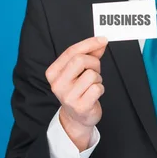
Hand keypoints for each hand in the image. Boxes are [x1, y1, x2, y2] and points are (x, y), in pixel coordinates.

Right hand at [45, 36, 107, 150]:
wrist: (76, 117)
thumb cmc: (78, 90)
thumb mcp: (78, 71)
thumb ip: (89, 54)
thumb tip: (100, 42)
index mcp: (53, 72)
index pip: (71, 52)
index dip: (89, 43)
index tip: (102, 40)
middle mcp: (57, 84)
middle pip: (80, 60)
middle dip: (94, 62)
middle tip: (95, 70)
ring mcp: (68, 96)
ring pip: (91, 74)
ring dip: (98, 78)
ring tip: (92, 85)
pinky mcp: (80, 106)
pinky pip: (97, 88)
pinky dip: (100, 88)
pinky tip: (94, 94)